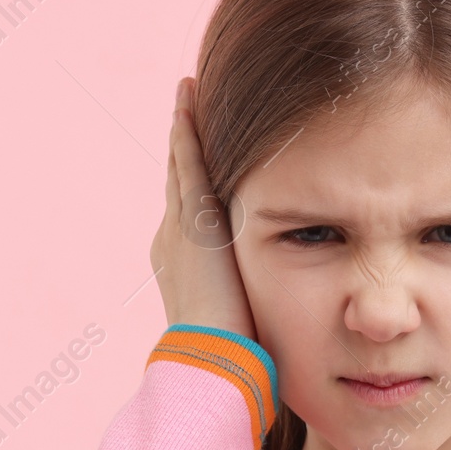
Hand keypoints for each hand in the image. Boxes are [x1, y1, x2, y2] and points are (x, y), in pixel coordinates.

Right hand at [151, 77, 256, 339]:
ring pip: (180, 164)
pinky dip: (186, 130)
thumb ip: (255, 299)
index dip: (193, 179)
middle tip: (185, 106)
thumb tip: (279, 312)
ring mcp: (178, 226)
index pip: (190, 209)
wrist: (210, 358)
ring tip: (186, 92)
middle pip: (179, 178)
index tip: (198, 151)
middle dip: (183, 144)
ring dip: (183, 127)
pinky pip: (187, 162)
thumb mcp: (244, 317)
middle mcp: (172, 238)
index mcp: (183, 261)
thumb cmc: (235, 353)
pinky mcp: (191, 218)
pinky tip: (189, 99)